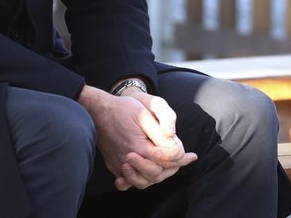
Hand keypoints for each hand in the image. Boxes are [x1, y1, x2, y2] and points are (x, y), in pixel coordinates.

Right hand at [78, 86, 197, 190]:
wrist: (98, 111)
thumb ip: (160, 129)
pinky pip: (128, 181)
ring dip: (158, 176)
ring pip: (143, 181)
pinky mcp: (113, 165)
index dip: (182, 158)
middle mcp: (129, 159)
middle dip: (172, 168)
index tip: (192, 155)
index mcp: (140, 146)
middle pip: (157, 174)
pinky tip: (145, 175)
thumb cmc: (123, 108)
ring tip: (168, 167)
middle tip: (183, 160)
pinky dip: (138, 180)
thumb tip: (173, 140)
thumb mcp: (144, 113)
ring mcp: (119, 164)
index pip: (167, 159)